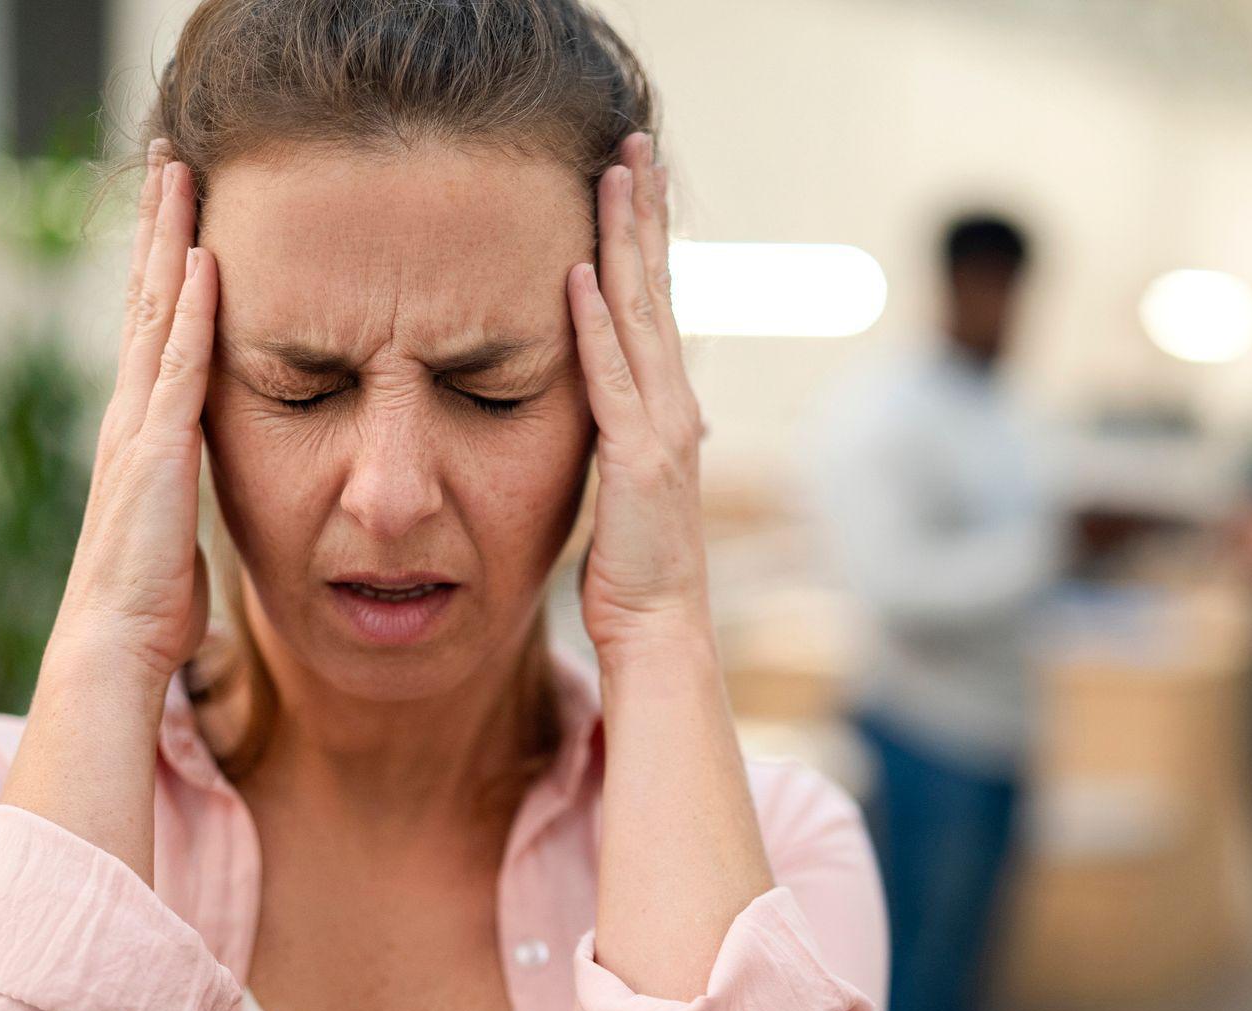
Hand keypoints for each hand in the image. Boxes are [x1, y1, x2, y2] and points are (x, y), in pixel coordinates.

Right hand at [51, 141, 214, 684]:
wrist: (116, 645)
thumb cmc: (151, 599)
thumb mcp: (178, 521)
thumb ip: (188, 481)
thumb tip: (206, 473)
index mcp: (141, 426)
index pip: (152, 322)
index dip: (164, 259)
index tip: (179, 203)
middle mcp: (131, 411)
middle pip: (144, 294)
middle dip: (157, 222)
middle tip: (169, 153)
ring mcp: (138, 425)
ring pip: (154, 309)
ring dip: (169, 238)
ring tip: (180, 172)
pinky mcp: (157, 451)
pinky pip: (178, 366)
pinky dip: (190, 311)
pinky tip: (206, 261)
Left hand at [568, 133, 710, 660]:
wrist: (659, 627)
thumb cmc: (633, 566)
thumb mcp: (627, 484)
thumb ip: (625, 434)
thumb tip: (621, 406)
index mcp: (665, 406)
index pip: (655, 302)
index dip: (644, 237)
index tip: (631, 177)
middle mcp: (674, 403)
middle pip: (657, 287)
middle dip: (643, 212)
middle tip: (633, 143)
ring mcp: (663, 428)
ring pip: (641, 315)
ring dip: (624, 243)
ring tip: (614, 177)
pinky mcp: (641, 460)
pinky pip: (611, 380)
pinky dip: (594, 327)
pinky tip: (578, 277)